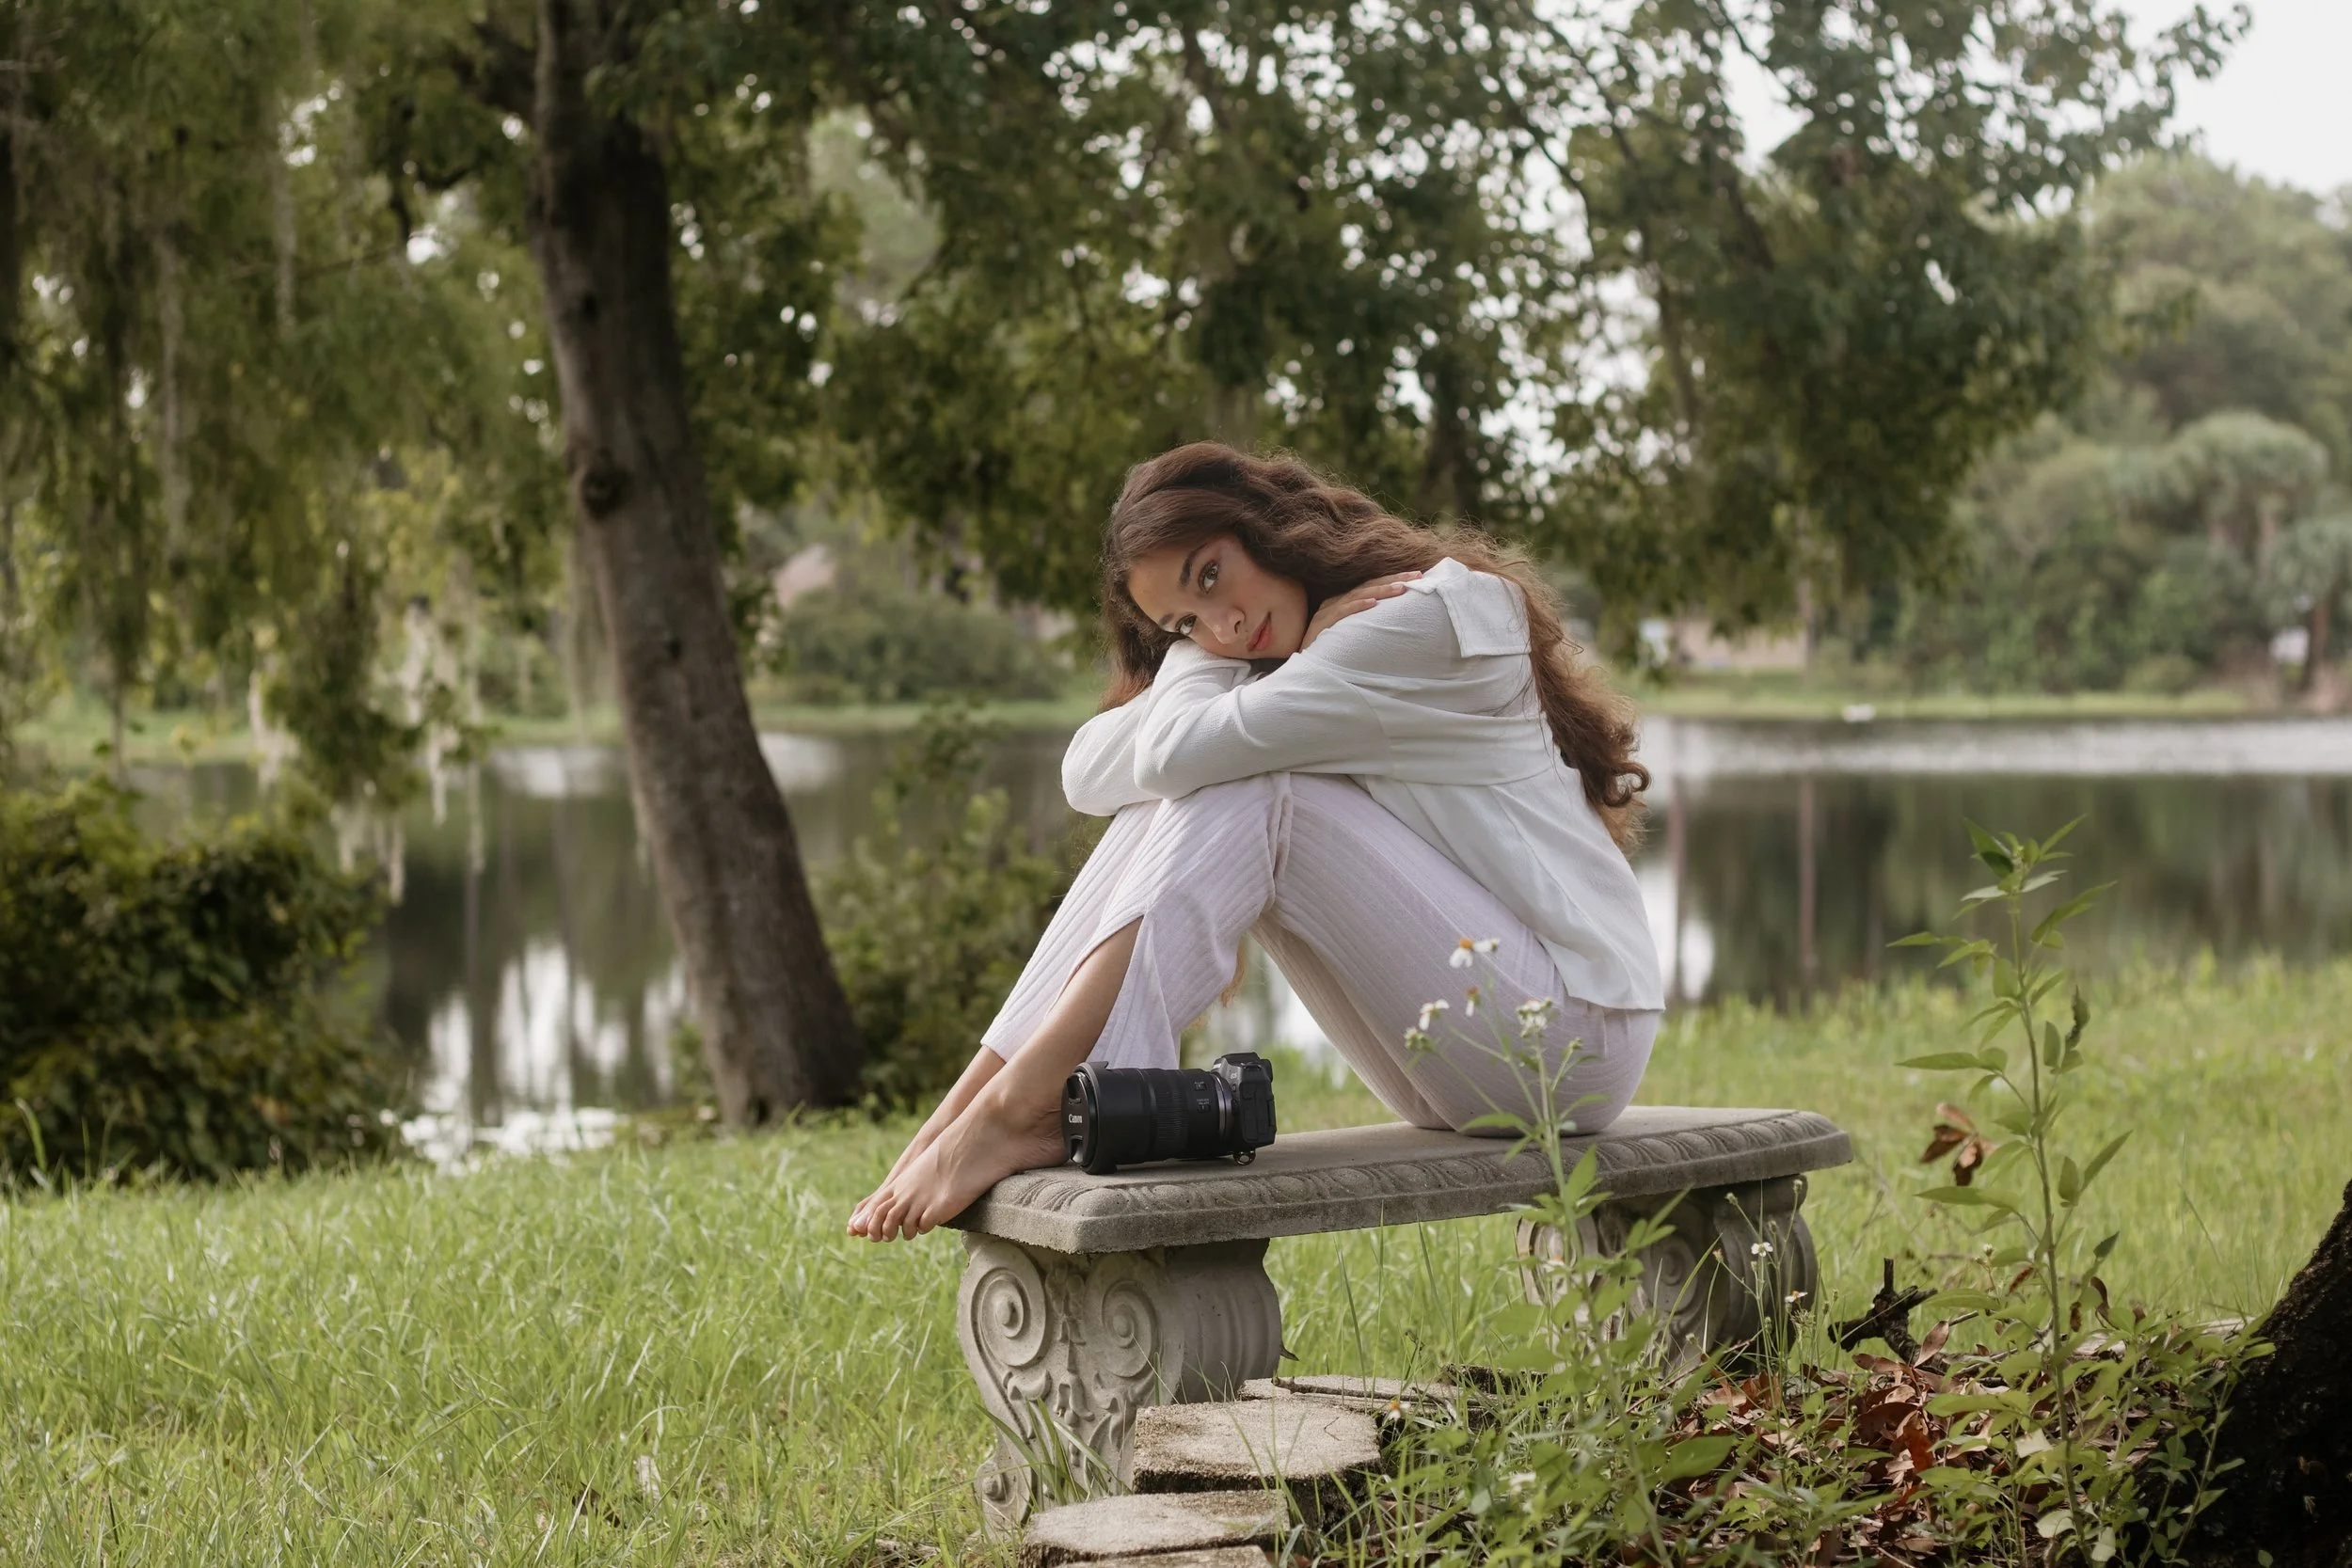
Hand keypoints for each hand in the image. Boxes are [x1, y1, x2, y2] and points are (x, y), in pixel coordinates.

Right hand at [1301, 570, 1421, 650]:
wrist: (1305, 668)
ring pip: (1357, 595)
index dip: (1393, 580)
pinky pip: (1341, 612)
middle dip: (1393, 579)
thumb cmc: (1330, 652)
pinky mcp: (1321, 625)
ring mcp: (1327, 613)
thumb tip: (1395, 622)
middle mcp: (1335, 603)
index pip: (1371, 586)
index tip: (1418, 576)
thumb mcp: (1352, 635)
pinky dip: (1357, 606)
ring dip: (1380, 591)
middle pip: (1368, 586)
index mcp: (1343, 603)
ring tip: (1401, 588)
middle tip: (1417, 575)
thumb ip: (1367, 625)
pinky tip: (1373, 603)